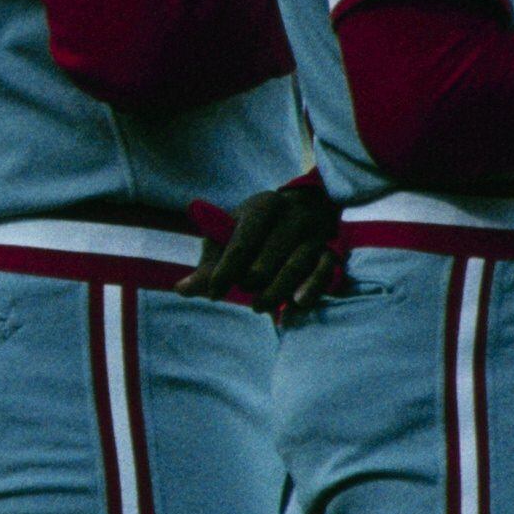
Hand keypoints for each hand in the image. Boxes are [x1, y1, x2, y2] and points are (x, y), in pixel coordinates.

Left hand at [179, 181, 339, 318]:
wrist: (305, 207)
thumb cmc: (255, 226)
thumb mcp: (230, 234)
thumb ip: (209, 263)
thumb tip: (182, 290)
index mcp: (262, 206)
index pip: (241, 245)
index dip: (224, 273)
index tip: (214, 295)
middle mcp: (291, 216)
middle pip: (269, 259)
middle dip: (252, 282)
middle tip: (245, 295)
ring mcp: (314, 232)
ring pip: (296, 267)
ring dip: (276, 292)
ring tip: (260, 307)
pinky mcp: (331, 248)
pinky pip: (323, 272)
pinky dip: (310, 290)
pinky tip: (295, 305)